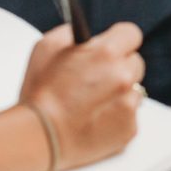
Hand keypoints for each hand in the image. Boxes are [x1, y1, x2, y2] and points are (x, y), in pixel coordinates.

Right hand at [19, 22, 145, 170]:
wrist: (36, 138)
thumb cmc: (39, 94)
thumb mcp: (46, 47)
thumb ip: (70, 32)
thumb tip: (84, 32)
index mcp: (106, 52)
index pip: (131, 34)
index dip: (119, 40)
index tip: (114, 46)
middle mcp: (123, 75)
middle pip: (135, 62)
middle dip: (119, 67)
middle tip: (99, 78)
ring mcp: (128, 102)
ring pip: (134, 89)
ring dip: (120, 92)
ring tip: (94, 102)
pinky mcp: (129, 127)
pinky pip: (130, 114)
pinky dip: (117, 115)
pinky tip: (96, 119)